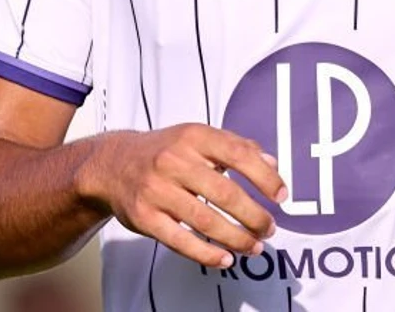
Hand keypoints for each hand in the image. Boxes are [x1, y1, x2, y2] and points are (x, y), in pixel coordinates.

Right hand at [77, 123, 286, 268]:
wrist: (113, 164)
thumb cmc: (166, 151)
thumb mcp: (199, 137)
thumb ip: (236, 146)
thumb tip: (273, 164)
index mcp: (194, 136)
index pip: (238, 154)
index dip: (264, 177)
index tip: (282, 196)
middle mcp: (174, 160)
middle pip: (225, 192)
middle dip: (253, 215)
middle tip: (269, 228)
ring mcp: (157, 190)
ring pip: (205, 220)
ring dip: (236, 238)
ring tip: (254, 246)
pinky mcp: (144, 217)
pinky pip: (180, 241)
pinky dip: (206, 253)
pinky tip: (225, 258)